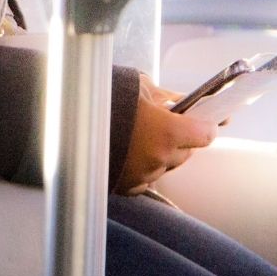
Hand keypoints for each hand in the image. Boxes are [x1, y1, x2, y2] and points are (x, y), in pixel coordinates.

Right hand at [114, 74, 217, 194]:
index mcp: (169, 132)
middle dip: (180, 140)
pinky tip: (129, 153)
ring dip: (160, 154)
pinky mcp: (129, 187)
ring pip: (166, 165)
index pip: (205, 135)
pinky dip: (142, 168)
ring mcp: (145, 175)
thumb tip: (183, 100)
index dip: (206, 126)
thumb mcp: (140, 88)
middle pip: (186, 152)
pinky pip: (146, 179)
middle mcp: (161, 158)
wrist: (70, 122)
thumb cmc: (106, 100)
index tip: (206, 122)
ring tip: (139, 137)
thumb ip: (167, 98)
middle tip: (163, 125)